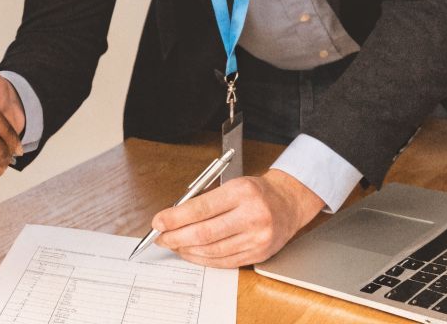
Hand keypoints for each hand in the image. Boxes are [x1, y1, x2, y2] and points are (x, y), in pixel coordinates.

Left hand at [153, 169, 324, 266]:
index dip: (174, 218)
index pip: (200, 209)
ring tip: (174, 245)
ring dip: (187, 250)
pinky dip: (203, 259)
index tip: (158, 222)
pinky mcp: (259, 254)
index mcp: (242, 193)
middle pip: (204, 233)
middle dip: (176, 237)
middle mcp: (253, 216)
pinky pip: (225, 261)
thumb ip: (203, 200)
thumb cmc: (255, 192)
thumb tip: (172, 218)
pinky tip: (191, 254)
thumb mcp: (231, 185)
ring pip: (213, 251)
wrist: (288, 203)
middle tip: (161, 237)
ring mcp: (258, 238)